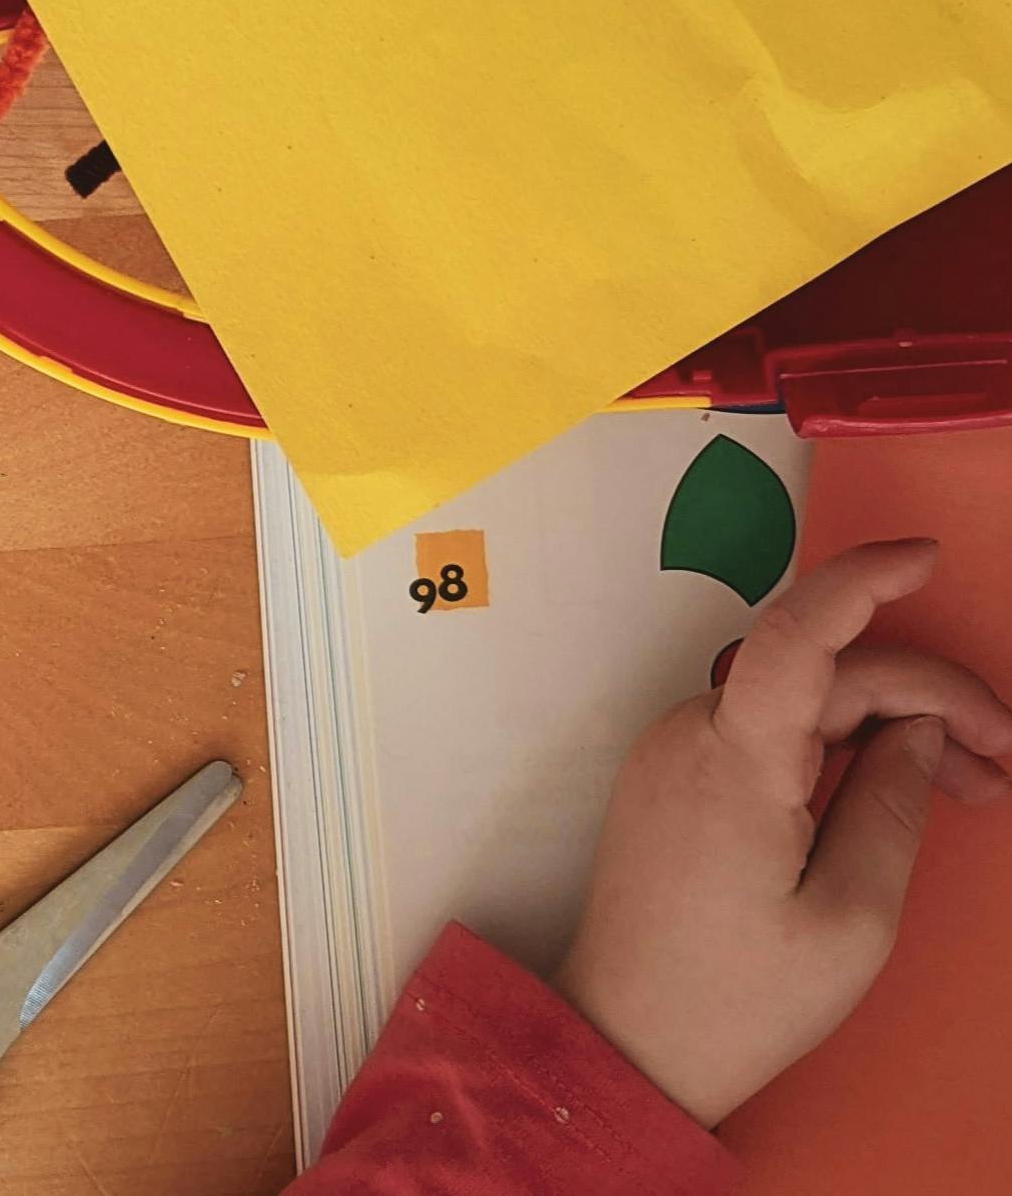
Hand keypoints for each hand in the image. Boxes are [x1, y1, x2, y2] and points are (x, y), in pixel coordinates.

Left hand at [554, 539, 1011, 1126]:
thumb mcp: (851, 915)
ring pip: (800, 703)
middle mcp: (689, 737)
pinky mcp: (673, 778)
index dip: (860, 580)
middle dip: (929, 700)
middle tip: (1004, 766)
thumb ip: (890, 804)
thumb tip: (913, 729)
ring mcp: (673, 754)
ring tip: (967, 789)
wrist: (624, 1041)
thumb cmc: (735, 997)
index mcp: (732, 762)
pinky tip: (892, 788)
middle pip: (824, 675)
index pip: (796, 636)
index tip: (925, 557)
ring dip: (887, 725)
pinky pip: (766, 733)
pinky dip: (836, 747)